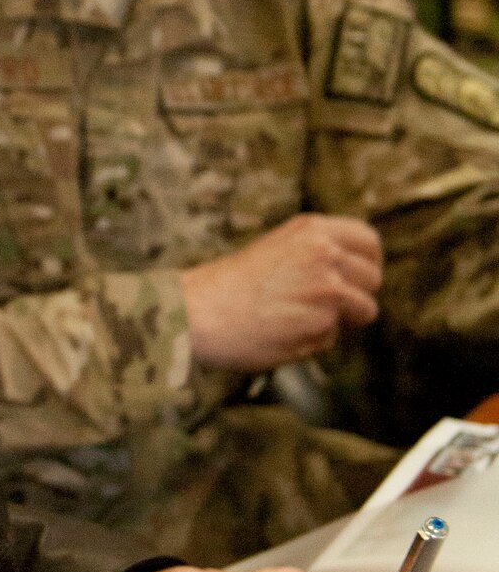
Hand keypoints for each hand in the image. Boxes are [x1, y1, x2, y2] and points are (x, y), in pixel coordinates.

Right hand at [181, 213, 382, 372]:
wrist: (199, 311)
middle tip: (330, 308)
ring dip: (340, 321)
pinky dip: (314, 341)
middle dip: (359, 297)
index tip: (358, 279)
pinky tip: (281, 333)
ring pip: (364, 310)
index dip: (367, 263)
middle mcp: (325, 253)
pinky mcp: (323, 322)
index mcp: (312, 229)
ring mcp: (328, 287)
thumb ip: (317, 254)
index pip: (368, 241)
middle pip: (373, 278)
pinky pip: (334, 337)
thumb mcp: (278, 248)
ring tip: (299, 321)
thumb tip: (354, 277)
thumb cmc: (230, 286)